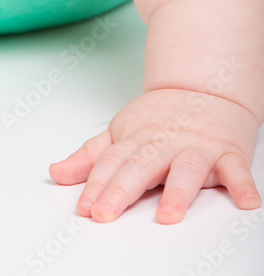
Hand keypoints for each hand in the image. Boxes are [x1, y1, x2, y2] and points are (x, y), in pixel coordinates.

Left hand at [48, 88, 260, 222]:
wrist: (204, 87)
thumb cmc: (159, 119)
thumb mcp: (120, 134)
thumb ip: (90, 158)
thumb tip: (56, 174)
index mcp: (136, 142)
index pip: (112, 164)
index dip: (96, 185)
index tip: (85, 207)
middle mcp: (164, 145)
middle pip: (140, 168)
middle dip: (121, 190)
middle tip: (105, 212)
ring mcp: (195, 148)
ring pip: (186, 170)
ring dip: (178, 192)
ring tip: (168, 215)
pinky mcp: (227, 152)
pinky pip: (237, 170)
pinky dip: (244, 185)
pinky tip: (247, 202)